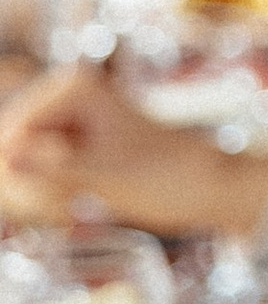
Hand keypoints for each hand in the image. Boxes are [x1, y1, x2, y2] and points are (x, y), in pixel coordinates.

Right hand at [0, 64, 267, 240]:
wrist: (212, 187)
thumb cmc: (169, 178)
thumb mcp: (104, 176)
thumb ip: (50, 168)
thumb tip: (8, 157)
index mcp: (73, 89)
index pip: (12, 132)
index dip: (18, 173)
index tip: (49, 204)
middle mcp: (67, 97)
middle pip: (13, 147)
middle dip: (28, 187)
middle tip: (65, 213)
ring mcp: (70, 122)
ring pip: (24, 165)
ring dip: (39, 196)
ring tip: (72, 214)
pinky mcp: (76, 147)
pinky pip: (42, 174)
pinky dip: (51, 198)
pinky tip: (72, 213)